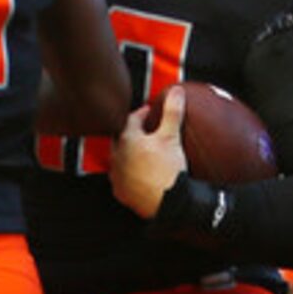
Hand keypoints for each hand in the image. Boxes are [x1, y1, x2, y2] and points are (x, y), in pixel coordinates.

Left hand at [110, 86, 186, 219]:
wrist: (168, 203)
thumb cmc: (168, 169)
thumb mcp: (171, 136)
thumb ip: (172, 111)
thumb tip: (176, 91)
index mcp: (126, 139)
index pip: (130, 119)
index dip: (142, 114)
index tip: (150, 112)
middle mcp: (116, 156)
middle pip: (121, 138)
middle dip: (132, 132)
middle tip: (145, 131)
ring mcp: (116, 176)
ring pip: (119, 158)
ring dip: (129, 153)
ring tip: (143, 152)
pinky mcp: (120, 192)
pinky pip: (121, 178)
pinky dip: (129, 173)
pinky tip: (139, 174)